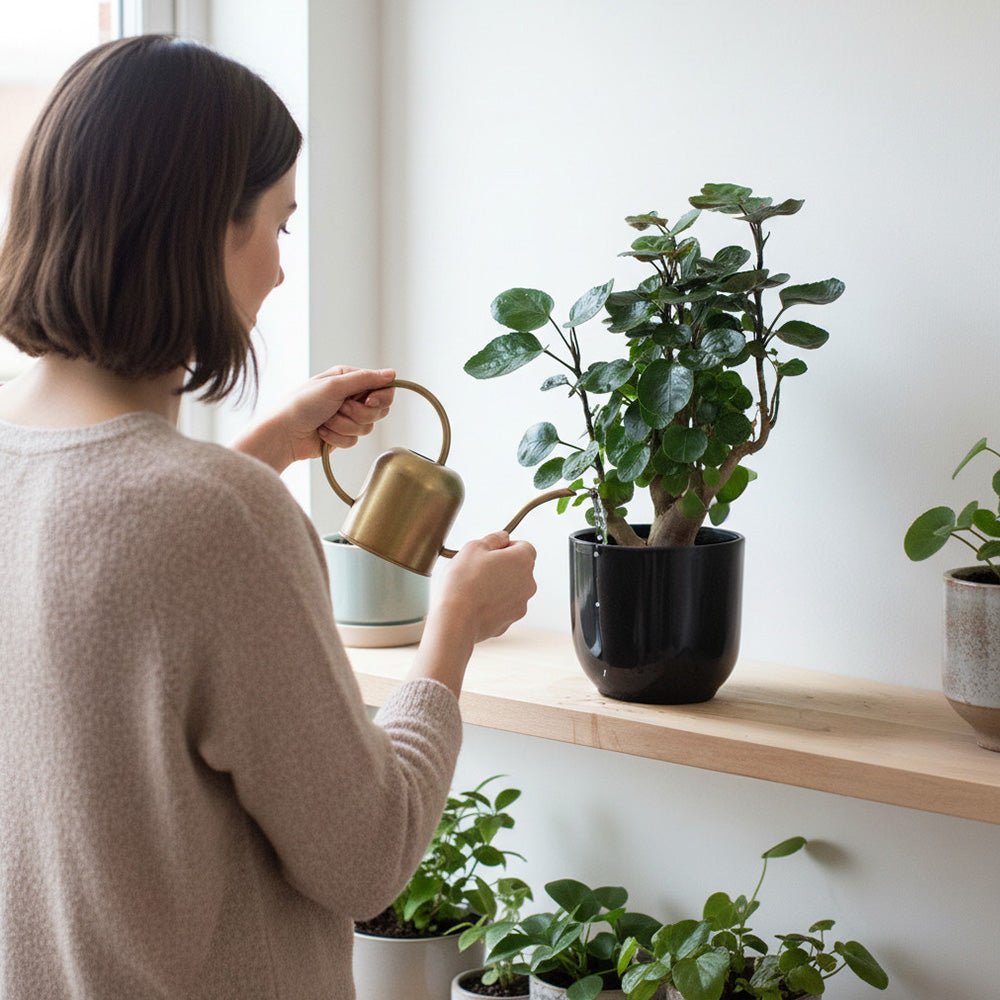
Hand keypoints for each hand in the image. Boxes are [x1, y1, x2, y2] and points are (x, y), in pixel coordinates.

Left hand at [232, 366, 395, 472]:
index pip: (382, 387)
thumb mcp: (335, 386)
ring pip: (367, 427)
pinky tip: (322, 432)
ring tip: (326, 421)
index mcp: (349, 378)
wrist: (283, 434)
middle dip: (359, 413)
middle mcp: (350, 396)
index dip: (380, 397)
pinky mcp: (342, 435)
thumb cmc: (302, 404)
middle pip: (379, 409)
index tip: (369, 401)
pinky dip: (338, 437)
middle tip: (340, 409)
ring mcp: (347, 417)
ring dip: (345, 426)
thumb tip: (393, 373)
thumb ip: (366, 379)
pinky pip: (354, 440)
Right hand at [434, 531, 537, 644]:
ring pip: (511, 589)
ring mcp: (521, 604)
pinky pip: (503, 607)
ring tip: (474, 588)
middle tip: (479, 569)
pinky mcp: (510, 621)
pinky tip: (475, 603)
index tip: (490, 552)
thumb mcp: (474, 547)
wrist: (456, 620)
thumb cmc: (464, 582)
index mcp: (523, 561)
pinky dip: (493, 604)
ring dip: (498, 586)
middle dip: (502, 567)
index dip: (506, 547)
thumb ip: (493, 538)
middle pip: (519, 569)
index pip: (524, 546)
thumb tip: (502, 537)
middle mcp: (529, 583)